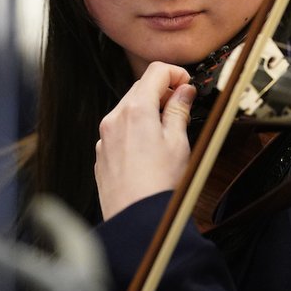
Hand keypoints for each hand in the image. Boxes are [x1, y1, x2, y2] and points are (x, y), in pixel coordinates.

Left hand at [95, 61, 195, 219]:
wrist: (135, 220)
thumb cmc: (158, 185)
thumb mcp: (178, 142)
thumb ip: (180, 110)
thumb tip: (184, 91)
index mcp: (136, 110)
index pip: (156, 71)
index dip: (176, 73)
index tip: (188, 86)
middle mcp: (115, 118)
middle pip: (141, 88)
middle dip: (163, 92)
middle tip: (182, 109)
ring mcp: (105, 137)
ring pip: (128, 109)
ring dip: (149, 111)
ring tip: (167, 134)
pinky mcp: (102, 154)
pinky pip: (119, 130)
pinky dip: (135, 130)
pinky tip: (149, 151)